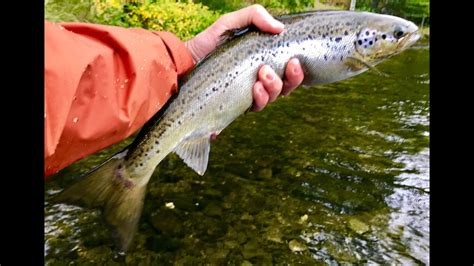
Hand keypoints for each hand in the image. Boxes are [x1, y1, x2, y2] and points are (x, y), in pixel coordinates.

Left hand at [185, 4, 303, 111]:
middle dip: (288, 80)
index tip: (294, 60)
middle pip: (286, 88)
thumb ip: (255, 16)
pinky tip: (254, 89)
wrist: (185, 60)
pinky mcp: (236, 106)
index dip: (297, 71)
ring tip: (261, 75)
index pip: (289, 72)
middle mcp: (259, 81)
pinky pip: (255, 108)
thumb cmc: (210, 42)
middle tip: (272, 67)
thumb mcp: (231, 22)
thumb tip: (280, 28)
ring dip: (272, 88)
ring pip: (272, 99)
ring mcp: (248, 95)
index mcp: (264, 63)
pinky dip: (259, 99)